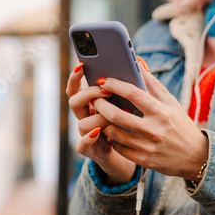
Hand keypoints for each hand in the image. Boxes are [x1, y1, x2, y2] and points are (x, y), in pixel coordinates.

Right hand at [66, 63, 135, 184]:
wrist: (133, 153)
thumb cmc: (134, 123)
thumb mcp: (136, 103)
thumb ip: (134, 85)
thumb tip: (139, 61)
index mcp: (94, 102)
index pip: (77, 87)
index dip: (76, 77)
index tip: (82, 65)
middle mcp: (87, 116)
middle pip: (75, 101)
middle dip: (89, 94)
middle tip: (106, 91)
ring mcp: (87, 133)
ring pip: (82, 123)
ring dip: (96, 117)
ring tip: (112, 114)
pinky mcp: (90, 150)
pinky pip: (82, 145)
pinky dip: (89, 139)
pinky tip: (100, 132)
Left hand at [92, 57, 208, 181]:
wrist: (197, 157)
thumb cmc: (181, 125)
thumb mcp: (171, 103)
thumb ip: (153, 84)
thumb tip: (138, 63)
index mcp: (162, 112)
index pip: (133, 94)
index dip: (114, 85)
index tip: (102, 81)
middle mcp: (155, 129)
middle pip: (118, 115)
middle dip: (101, 105)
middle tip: (95, 98)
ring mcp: (148, 147)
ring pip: (115, 133)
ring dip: (103, 122)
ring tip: (99, 114)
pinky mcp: (144, 161)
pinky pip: (119, 148)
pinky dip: (112, 138)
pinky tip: (110, 131)